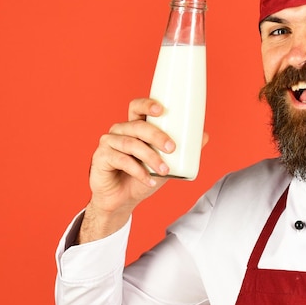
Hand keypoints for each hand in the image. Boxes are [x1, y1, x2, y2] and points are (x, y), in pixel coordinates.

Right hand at [78, 98, 177, 242]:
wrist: (123, 200)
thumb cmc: (142, 177)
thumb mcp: (166, 164)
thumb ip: (183, 151)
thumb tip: (205, 135)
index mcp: (134, 126)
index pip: (137, 107)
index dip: (147, 104)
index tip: (162, 109)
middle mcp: (120, 131)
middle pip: (138, 126)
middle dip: (157, 136)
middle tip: (172, 148)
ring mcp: (108, 143)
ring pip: (131, 144)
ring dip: (150, 157)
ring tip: (164, 170)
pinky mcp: (100, 158)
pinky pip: (120, 160)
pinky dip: (138, 171)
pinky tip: (149, 179)